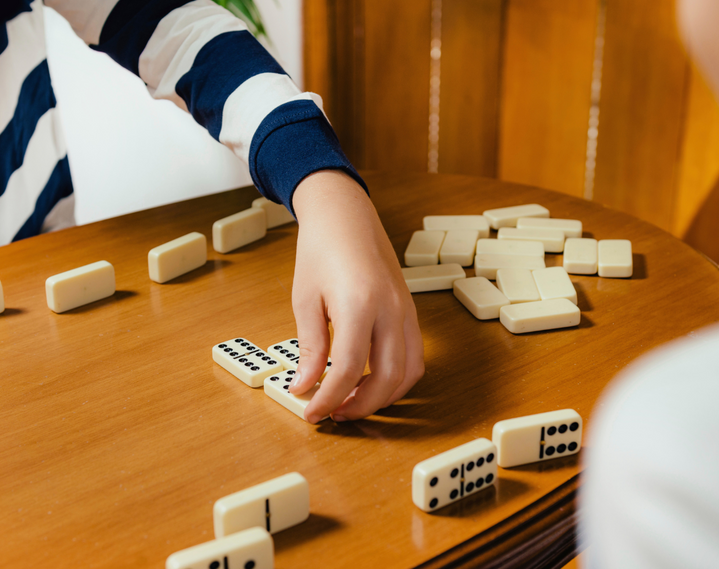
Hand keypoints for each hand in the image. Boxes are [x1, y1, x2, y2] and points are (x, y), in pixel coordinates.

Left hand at [287, 170, 424, 422]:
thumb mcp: (305, 299)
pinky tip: (370, 381)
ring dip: (383, 397)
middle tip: (333, 415)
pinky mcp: (410, 311)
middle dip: (361, 406)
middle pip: (387, 378)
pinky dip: (397, 379)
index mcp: (360, 303)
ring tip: (352, 402)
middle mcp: (391, 309)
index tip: (312, 413)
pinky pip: (414, 356)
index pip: (349, 369)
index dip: (329, 398)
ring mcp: (406, 310)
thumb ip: (310, 346)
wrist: (345, 214)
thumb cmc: (321, 249)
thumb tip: (305, 387)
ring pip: (409, 373)